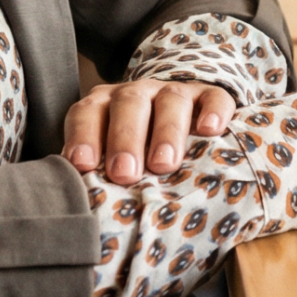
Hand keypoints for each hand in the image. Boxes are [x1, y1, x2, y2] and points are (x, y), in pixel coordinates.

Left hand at [62, 79, 236, 183]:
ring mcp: (176, 92)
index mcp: (107, 106)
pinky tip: (210, 130)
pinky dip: (213, 111)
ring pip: (172, 100)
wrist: (181, 120)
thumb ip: (98, 173)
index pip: (89, 112)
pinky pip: (215, 97)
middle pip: (129, 104)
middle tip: (124, 174)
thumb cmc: (138, 152)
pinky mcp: (209, 97)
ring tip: (163, 164)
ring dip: (167, 131)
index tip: (84, 165)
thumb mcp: (113, 158)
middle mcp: (139, 93)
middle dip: (125, 138)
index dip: (84, 135)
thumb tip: (82, 205)